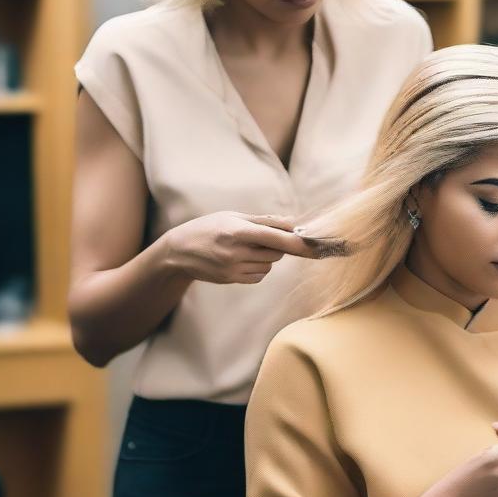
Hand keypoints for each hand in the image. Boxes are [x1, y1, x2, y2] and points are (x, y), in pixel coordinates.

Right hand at [163, 211, 318, 284]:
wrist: (177, 252)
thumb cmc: (209, 227)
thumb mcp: (232, 216)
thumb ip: (264, 221)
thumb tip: (293, 223)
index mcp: (238, 231)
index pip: (277, 238)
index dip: (300, 243)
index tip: (319, 247)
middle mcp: (236, 252)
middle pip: (277, 252)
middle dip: (278, 245)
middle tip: (260, 236)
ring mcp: (233, 269)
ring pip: (269, 265)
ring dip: (266, 256)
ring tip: (243, 247)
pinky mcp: (232, 280)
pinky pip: (259, 276)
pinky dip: (257, 268)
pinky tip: (239, 259)